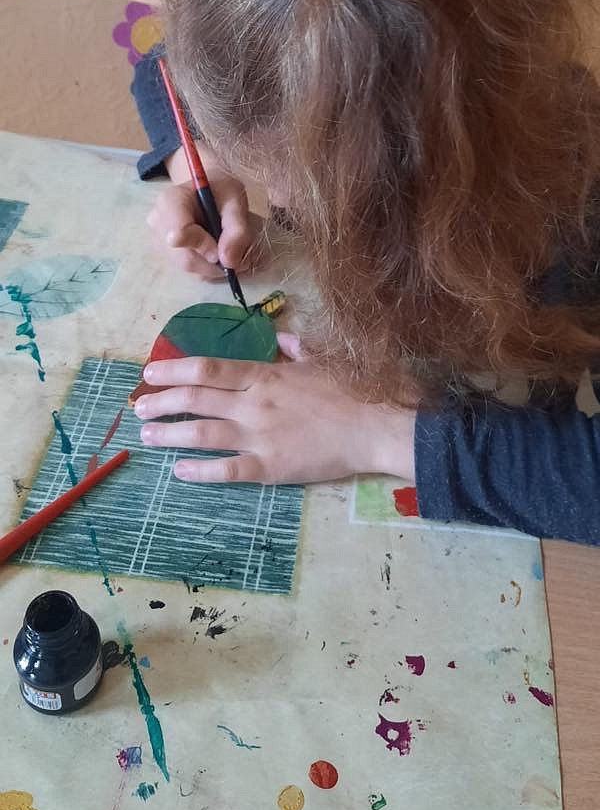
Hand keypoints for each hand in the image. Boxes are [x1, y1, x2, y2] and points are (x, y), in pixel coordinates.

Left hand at [134, 334, 416, 484]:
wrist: (378, 427)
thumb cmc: (355, 390)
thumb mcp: (324, 358)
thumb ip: (296, 348)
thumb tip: (280, 336)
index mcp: (267, 375)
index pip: (210, 369)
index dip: (175, 370)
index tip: (151, 373)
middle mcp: (255, 404)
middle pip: (197, 400)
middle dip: (162, 403)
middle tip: (139, 407)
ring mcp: (260, 437)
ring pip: (203, 434)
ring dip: (170, 434)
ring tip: (147, 437)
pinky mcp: (270, 468)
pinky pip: (227, 470)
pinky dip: (200, 471)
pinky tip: (179, 472)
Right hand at [147, 146, 262, 279]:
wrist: (208, 191)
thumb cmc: (220, 192)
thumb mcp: (235, 200)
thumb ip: (237, 229)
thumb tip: (229, 261)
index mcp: (170, 201)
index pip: (179, 234)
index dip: (204, 246)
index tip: (222, 246)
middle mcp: (158, 223)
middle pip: (185, 258)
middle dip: (214, 259)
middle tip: (233, 249)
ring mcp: (159, 241)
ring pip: (189, 268)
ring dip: (213, 264)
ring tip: (224, 244)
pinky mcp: (166, 256)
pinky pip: (190, 271)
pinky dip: (208, 266)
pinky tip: (213, 248)